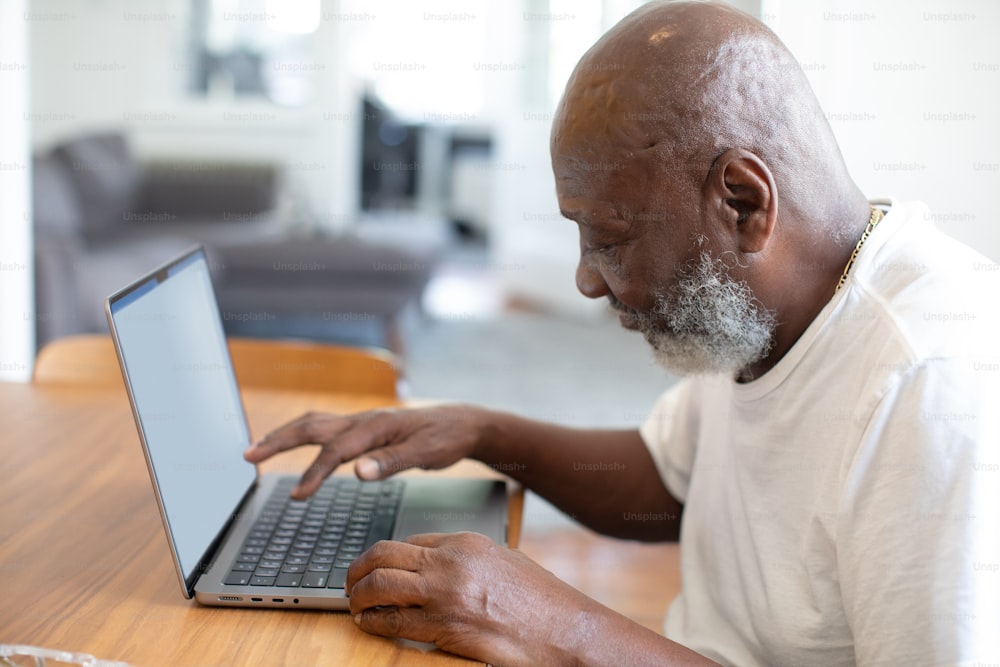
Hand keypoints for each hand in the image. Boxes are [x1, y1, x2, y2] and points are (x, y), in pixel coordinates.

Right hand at [243, 406, 486, 497]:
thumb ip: (392, 462)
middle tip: (248, 455)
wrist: (462, 423)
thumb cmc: (445, 437)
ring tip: (257, 448)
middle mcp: (364, 421)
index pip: (335, 451)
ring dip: (284, 435)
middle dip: (278, 441)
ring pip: (315, 424)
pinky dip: (303, 436)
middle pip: (312, 427)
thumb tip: (358, 472)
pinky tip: (294, 445)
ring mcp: (362, 423)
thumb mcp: (426, 453)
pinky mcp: (364, 429)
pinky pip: (326, 429)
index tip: (297, 496)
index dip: (314, 473)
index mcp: (376, 427)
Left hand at [346, 532, 594, 665]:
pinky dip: (373, 622)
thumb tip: (432, 566)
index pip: (410, 541)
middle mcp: (449, 564)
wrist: (562, 630)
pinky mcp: (442, 629)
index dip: (388, 556)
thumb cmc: (538, 600)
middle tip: (350, 580)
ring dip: (358, 594)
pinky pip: (392, 622)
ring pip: (380, 585)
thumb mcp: (500, 562)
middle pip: (384, 556)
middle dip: (358, 568)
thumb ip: (464, 560)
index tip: (378, 566)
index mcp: (464, 542)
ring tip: (353, 602)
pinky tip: (368, 623)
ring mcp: (443, 596)